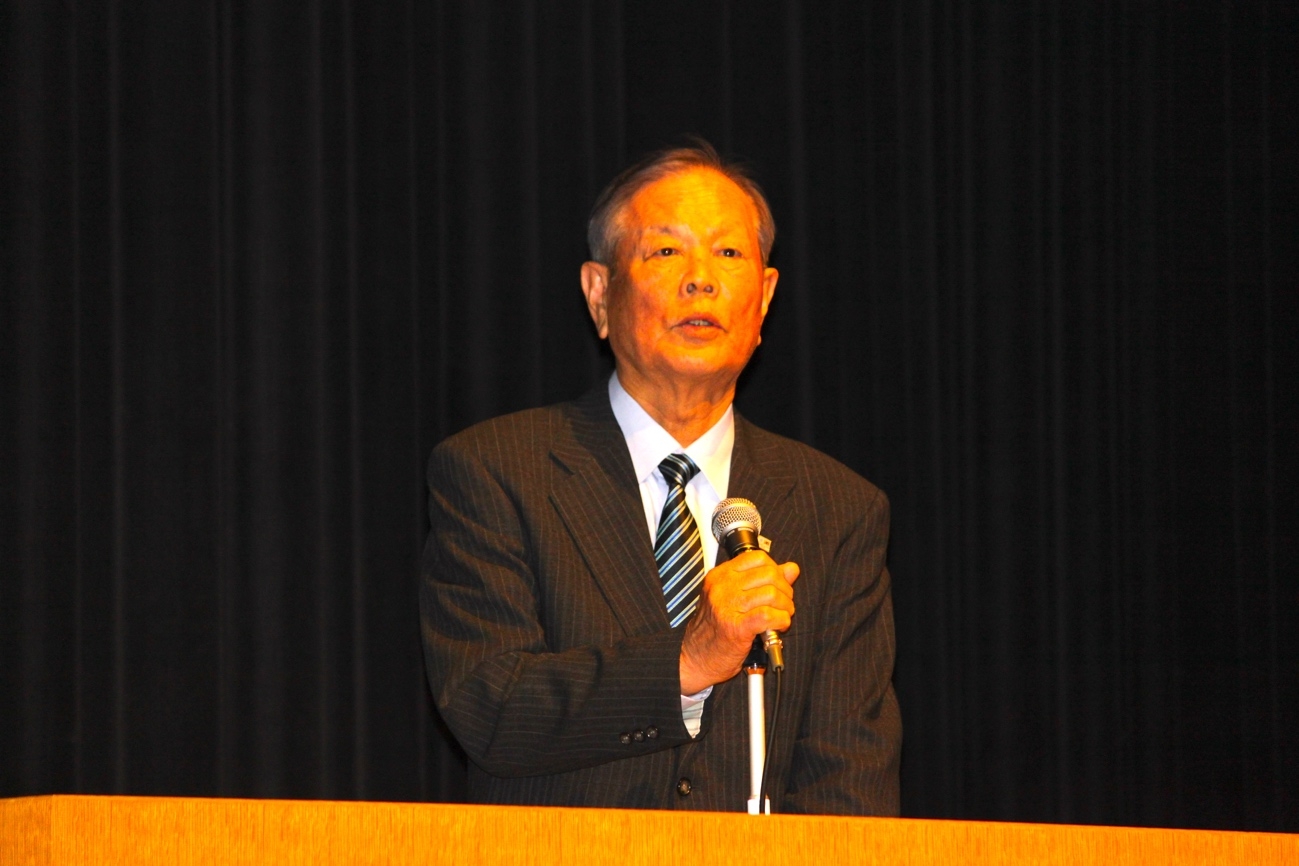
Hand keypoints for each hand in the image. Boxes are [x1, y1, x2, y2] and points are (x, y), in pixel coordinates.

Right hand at [678, 550, 799, 693]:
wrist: (696, 657)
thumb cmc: (714, 629)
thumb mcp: (734, 597)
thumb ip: (762, 581)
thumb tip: (791, 569)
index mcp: (720, 576)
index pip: (757, 558)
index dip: (776, 569)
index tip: (778, 584)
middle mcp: (722, 588)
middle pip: (769, 575)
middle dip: (785, 590)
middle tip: (784, 603)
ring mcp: (727, 607)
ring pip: (772, 595)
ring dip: (785, 607)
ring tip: (782, 616)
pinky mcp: (736, 628)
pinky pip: (768, 616)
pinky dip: (781, 621)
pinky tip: (778, 626)